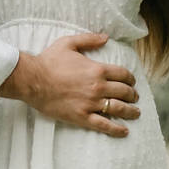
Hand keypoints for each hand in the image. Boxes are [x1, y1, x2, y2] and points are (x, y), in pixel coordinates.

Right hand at [0, 33, 139, 135]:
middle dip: (132, 95)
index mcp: (97, 69)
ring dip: (130, 111)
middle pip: (124, 92)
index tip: (132, 82)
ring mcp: (91, 103)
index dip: (130, 79)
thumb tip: (106, 37)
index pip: (123, 74)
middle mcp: (98, 87)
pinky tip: (124, 131)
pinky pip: (104, 125)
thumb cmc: (49, 61)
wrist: (33, 80)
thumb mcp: (68, 43)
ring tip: (136, 113)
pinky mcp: (82, 117)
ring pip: (118, 109)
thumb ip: (89, 39)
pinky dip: (116, 129)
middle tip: (135, 97)